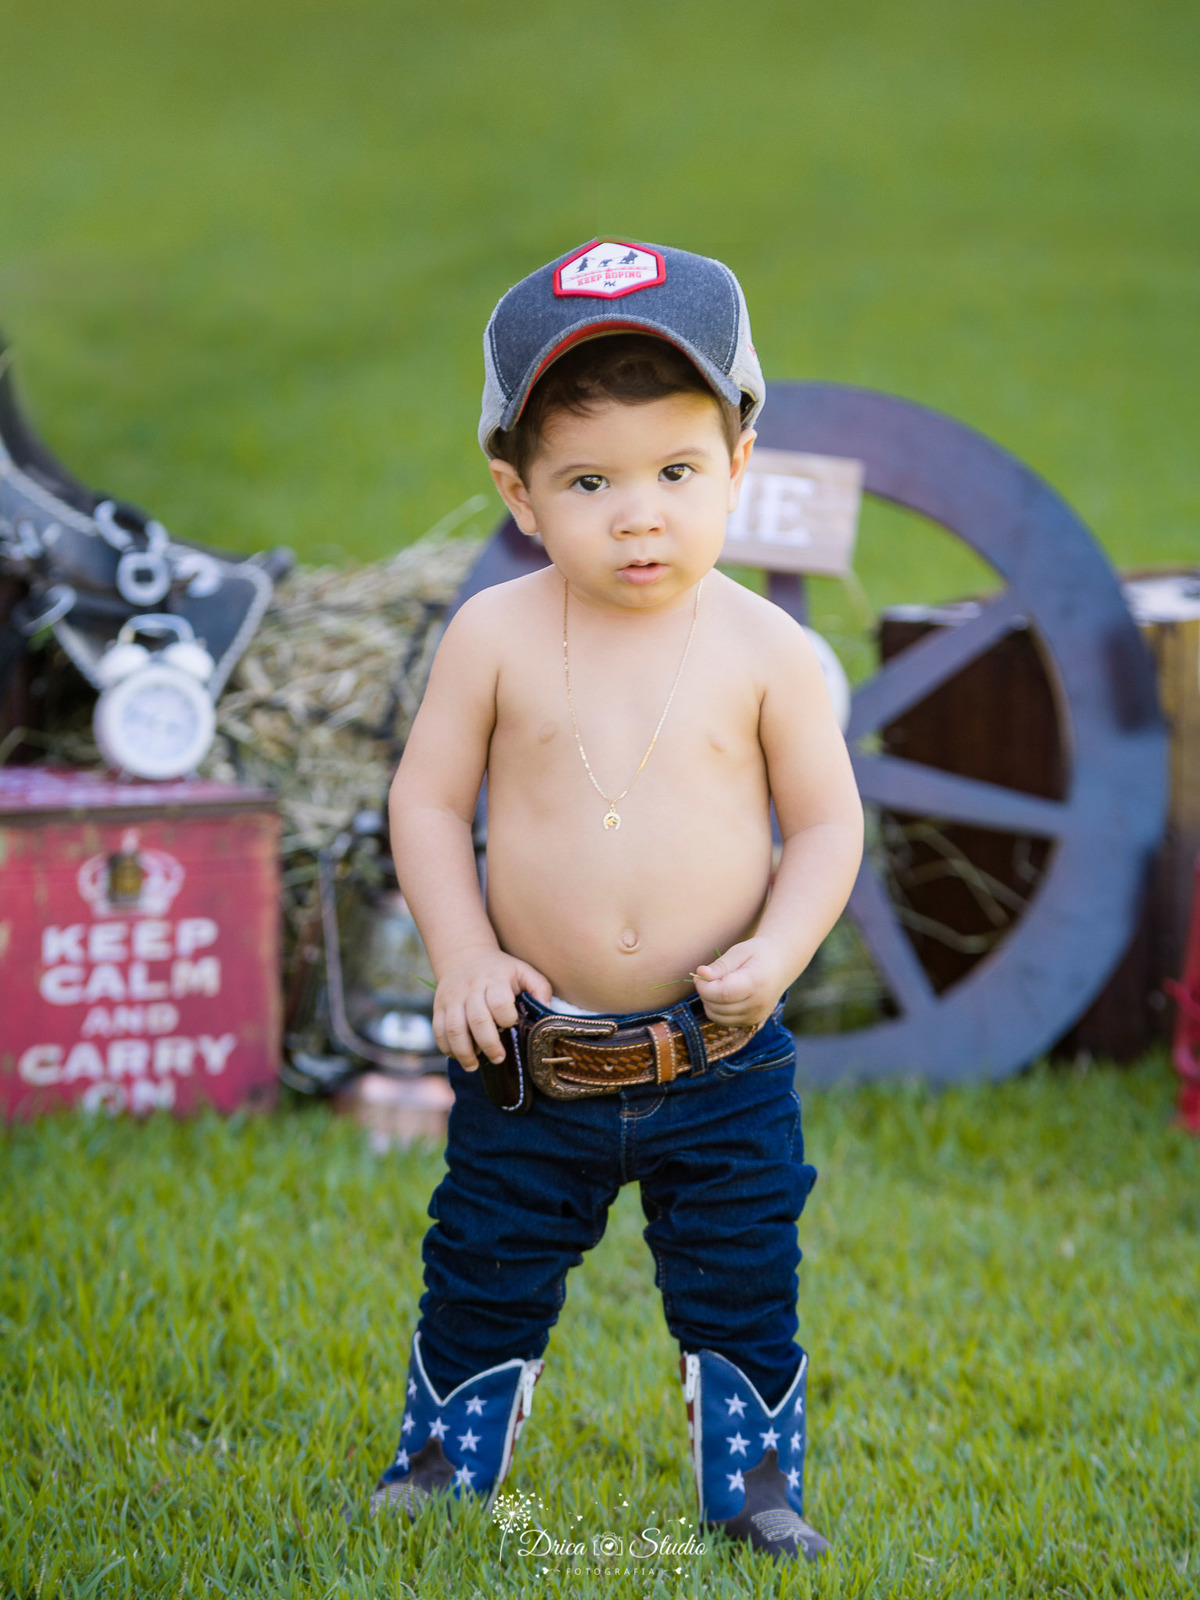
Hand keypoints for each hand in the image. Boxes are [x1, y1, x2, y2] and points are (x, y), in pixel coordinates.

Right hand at [433, 949, 552, 1069]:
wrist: (464, 956)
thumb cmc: (501, 970)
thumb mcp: (523, 971)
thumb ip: (540, 988)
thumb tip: (546, 1011)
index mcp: (495, 979)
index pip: (499, 1002)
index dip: (507, 1018)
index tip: (512, 1025)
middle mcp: (471, 989)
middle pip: (477, 1020)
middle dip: (489, 1044)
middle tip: (499, 1058)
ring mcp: (452, 998)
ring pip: (454, 1029)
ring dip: (464, 1052)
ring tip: (474, 1065)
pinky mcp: (438, 1007)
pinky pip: (439, 1031)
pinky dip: (447, 1048)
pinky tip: (459, 1056)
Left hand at [693, 938, 786, 1029]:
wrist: (780, 964)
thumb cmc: (758, 953)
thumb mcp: (739, 951)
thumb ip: (720, 965)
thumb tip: (700, 974)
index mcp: (756, 983)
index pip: (722, 994)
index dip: (704, 986)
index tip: (699, 974)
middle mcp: (758, 1004)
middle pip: (717, 1007)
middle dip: (705, 992)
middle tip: (708, 976)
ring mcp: (755, 1016)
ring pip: (717, 1016)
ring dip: (709, 1001)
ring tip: (716, 985)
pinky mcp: (751, 1022)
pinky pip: (723, 1020)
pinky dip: (716, 1009)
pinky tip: (723, 995)